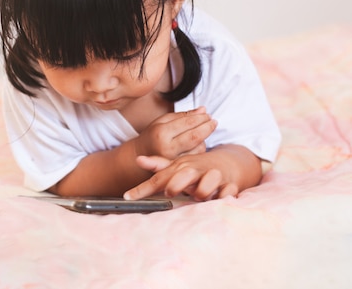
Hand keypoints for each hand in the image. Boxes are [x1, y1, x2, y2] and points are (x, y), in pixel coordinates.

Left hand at [123, 145, 261, 201]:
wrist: (228, 164)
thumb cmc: (196, 169)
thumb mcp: (178, 166)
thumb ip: (159, 166)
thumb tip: (138, 159)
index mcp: (180, 166)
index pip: (158, 179)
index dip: (143, 189)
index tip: (127, 197)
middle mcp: (195, 170)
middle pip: (182, 176)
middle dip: (175, 185)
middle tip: (171, 192)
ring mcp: (213, 176)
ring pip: (204, 188)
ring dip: (201, 193)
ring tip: (201, 195)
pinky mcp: (230, 184)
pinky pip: (225, 194)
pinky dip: (222, 196)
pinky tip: (221, 196)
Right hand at [136, 107, 216, 159]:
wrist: (139, 156)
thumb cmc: (153, 135)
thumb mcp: (162, 121)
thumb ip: (183, 115)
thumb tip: (203, 110)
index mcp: (161, 133)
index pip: (187, 123)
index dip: (200, 117)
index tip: (207, 114)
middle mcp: (168, 148)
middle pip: (195, 136)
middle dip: (207, 127)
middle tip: (213, 121)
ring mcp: (173, 160)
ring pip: (199, 148)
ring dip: (204, 138)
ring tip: (203, 131)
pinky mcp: (178, 169)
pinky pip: (196, 158)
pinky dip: (200, 149)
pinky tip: (198, 143)